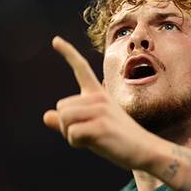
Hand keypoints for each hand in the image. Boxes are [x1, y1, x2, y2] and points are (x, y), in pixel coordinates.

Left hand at [43, 36, 156, 170]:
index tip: (55, 40)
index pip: (81, 68)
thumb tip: (45, 116)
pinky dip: (77, 143)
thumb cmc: (118, 140)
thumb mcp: (92, 127)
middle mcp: (99, 97)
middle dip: (67, 126)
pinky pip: (72, 134)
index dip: (68, 53)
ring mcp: (101, 110)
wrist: (145, 150)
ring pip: (64, 119)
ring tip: (93, 139)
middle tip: (90, 133)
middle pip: (61, 107)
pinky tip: (96, 144)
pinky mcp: (101, 125)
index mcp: (98, 94)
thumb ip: (68, 122)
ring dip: (71, 135)